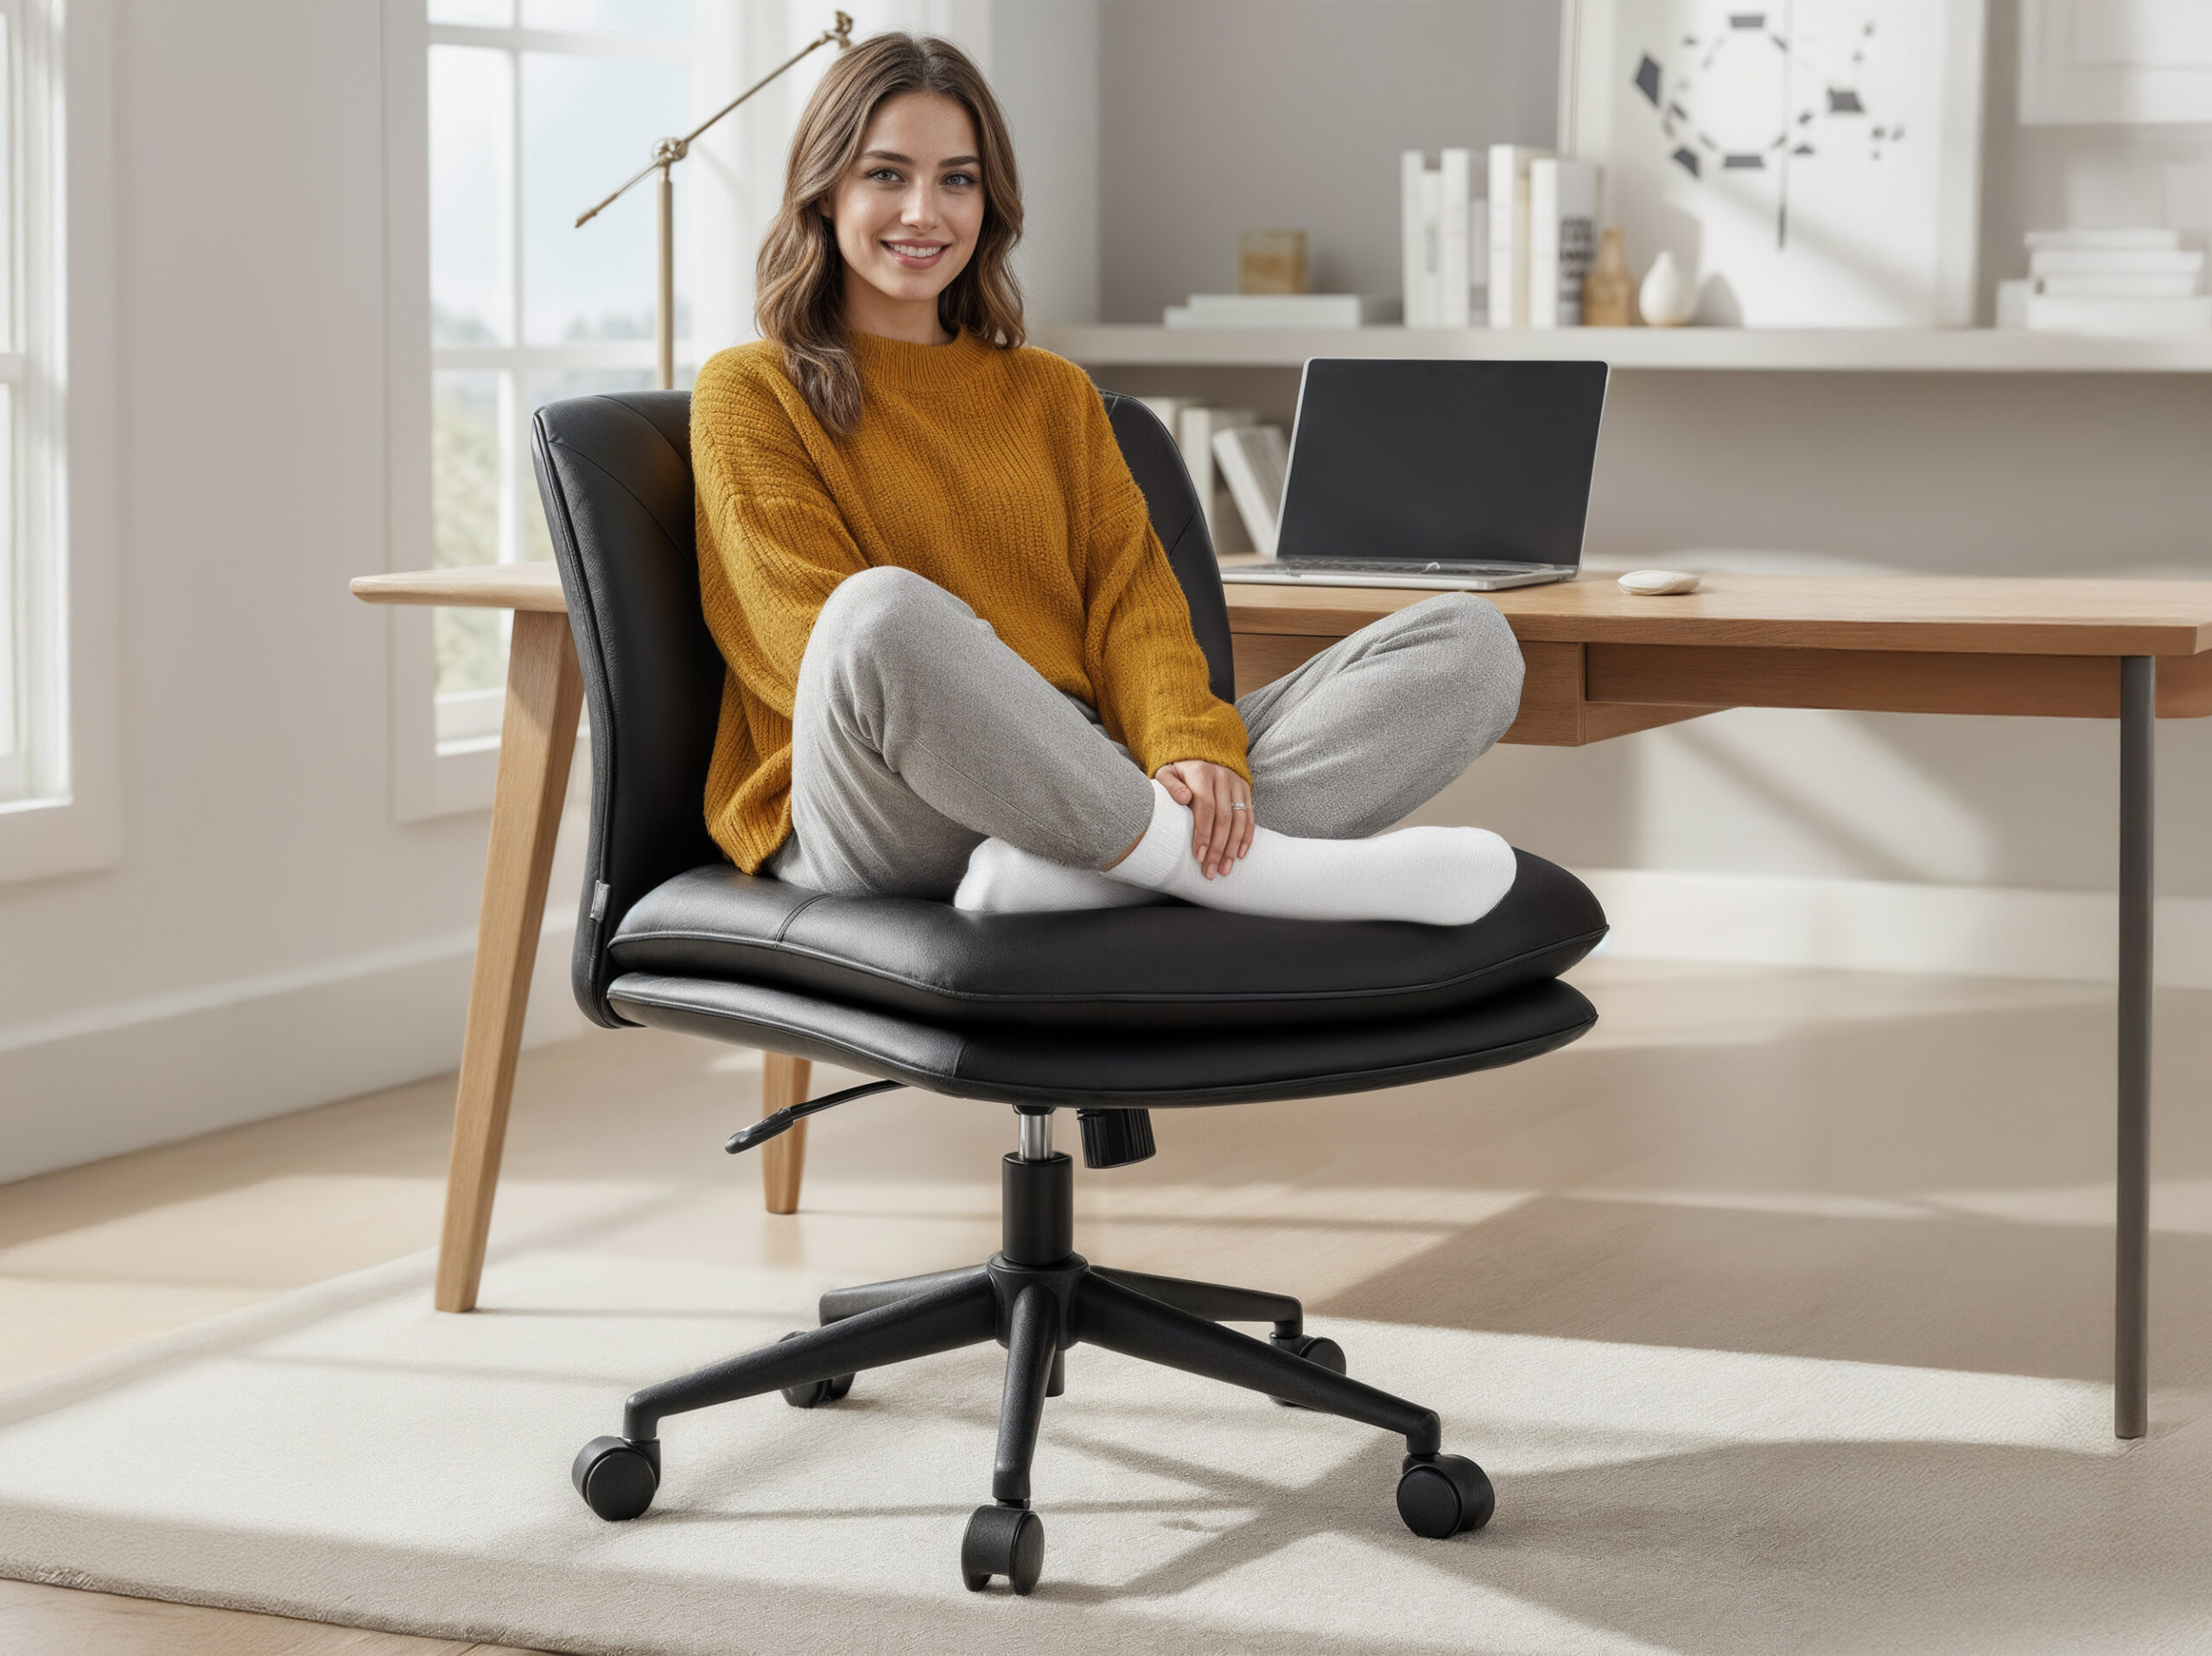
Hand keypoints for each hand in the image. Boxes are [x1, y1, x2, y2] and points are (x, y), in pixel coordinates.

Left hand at [1154, 759, 1253, 878]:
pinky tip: (1240, 854)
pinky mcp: (1245, 789)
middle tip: (1211, 871)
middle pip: (1224, 818)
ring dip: (1233, 847)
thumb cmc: (1178, 770)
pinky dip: (1246, 837)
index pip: (1206, 808)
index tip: (1198, 856)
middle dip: (1218, 848)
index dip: (1203, 833)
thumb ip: (1170, 784)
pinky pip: (1250, 816)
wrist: (1200, 753)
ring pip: (1239, 820)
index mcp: (1201, 774)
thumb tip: (1183, 799)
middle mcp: (1222, 778)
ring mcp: (1236, 784)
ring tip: (1225, 868)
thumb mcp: (1166, 772)